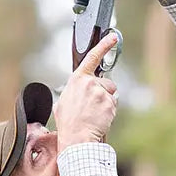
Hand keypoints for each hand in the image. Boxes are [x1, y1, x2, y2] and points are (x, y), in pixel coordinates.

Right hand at [55, 34, 120, 150]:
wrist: (77, 138)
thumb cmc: (69, 124)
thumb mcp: (62, 104)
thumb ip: (71, 94)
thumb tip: (70, 98)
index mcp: (76, 80)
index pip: (92, 58)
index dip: (104, 46)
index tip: (113, 37)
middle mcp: (89, 83)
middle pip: (106, 83)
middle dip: (103, 94)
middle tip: (93, 108)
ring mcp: (100, 92)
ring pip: (111, 95)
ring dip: (106, 103)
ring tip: (95, 115)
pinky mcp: (109, 102)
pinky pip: (113, 105)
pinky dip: (109, 113)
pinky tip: (100, 119)